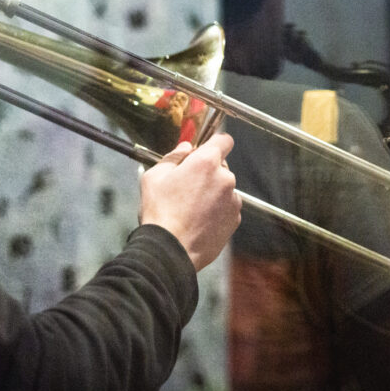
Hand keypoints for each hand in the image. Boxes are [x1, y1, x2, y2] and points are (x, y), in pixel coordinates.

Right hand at [139, 133, 241, 270]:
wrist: (170, 250)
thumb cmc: (160, 211)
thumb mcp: (154, 177)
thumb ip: (173, 157)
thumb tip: (186, 148)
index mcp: (206, 162)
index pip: (224, 140)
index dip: (215, 142)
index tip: (206, 150)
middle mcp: (225, 178)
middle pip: (222, 166)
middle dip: (208, 171)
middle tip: (187, 185)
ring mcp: (233, 200)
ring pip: (224, 188)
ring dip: (213, 191)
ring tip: (192, 208)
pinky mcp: (235, 219)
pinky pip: (227, 207)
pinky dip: (217, 210)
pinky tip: (199, 219)